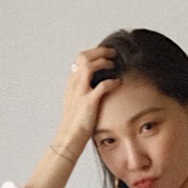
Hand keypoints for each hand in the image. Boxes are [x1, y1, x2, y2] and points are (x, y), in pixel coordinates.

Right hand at [53, 45, 120, 160]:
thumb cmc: (75, 120)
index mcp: (71, 82)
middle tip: (112, 53)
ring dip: (103, 61)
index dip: (93, 52)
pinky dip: (112, 81)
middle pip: (84, 57)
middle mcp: (74, 83)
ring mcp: (80, 92)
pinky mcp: (89, 102)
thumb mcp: (75, 100)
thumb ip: (82, 88)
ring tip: (113, 64)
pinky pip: (103, 85)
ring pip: (90, 66)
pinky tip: (118, 82)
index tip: (104, 54)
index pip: (80, 58)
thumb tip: (94, 82)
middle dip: (100, 51)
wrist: (69, 136)